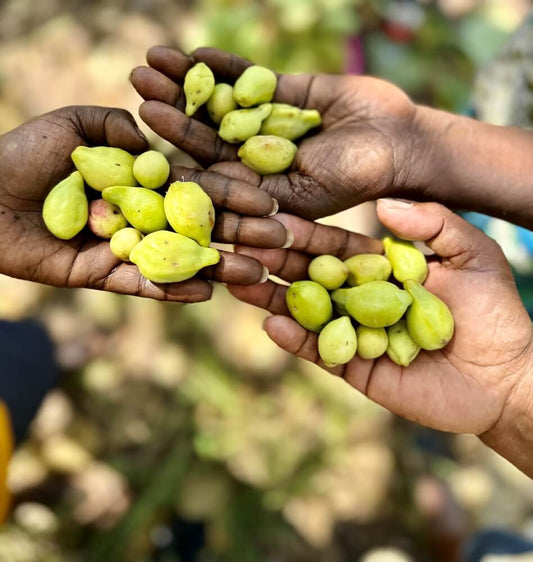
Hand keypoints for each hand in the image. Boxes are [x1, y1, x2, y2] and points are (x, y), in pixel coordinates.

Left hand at [0, 106, 288, 302]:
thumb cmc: (23, 154)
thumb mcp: (76, 126)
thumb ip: (118, 129)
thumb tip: (156, 148)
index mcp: (142, 182)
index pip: (198, 190)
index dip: (234, 197)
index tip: (270, 204)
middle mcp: (141, 218)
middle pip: (199, 228)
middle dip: (241, 235)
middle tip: (280, 243)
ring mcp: (125, 249)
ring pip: (179, 261)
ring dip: (219, 268)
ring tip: (256, 274)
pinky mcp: (103, 276)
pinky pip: (143, 286)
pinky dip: (173, 290)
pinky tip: (207, 293)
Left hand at [130, 46, 421, 219]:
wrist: (397, 142)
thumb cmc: (354, 177)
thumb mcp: (302, 192)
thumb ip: (256, 188)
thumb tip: (201, 181)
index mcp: (251, 189)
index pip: (204, 168)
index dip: (174, 145)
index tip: (144, 121)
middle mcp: (251, 158)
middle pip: (202, 132)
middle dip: (171, 105)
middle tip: (137, 80)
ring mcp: (263, 125)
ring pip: (218, 103)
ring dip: (187, 81)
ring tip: (153, 57)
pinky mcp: (280, 96)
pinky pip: (246, 79)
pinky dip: (223, 67)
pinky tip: (194, 52)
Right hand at [228, 199, 532, 474]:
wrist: (506, 377)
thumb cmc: (495, 313)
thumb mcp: (474, 255)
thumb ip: (434, 223)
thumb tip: (383, 204)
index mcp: (380, 270)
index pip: (333, 247)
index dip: (304, 233)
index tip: (272, 217)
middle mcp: (360, 300)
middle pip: (310, 277)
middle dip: (276, 261)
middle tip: (240, 244)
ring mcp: (353, 334)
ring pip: (305, 313)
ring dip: (271, 297)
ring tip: (238, 280)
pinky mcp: (354, 368)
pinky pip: (320, 352)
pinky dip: (295, 340)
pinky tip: (272, 322)